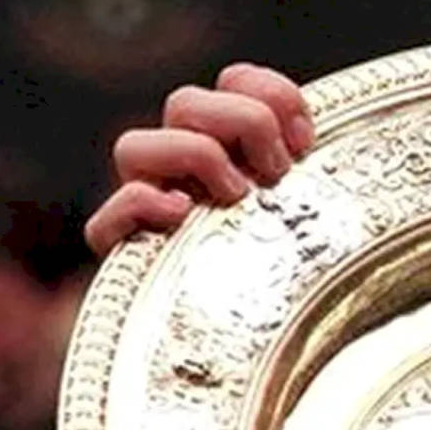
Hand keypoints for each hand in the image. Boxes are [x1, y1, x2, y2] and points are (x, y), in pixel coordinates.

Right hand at [84, 63, 314, 257]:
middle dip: (241, 124)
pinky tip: (185, 217)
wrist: (250, 349)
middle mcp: (183, 166)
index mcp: (232, 144)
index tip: (307, 140)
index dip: (270, 93)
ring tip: (238, 197)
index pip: (234, 80)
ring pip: (132, 145)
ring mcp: (148, 205)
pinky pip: (105, 220)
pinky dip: (141, 207)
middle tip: (279, 174)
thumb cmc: (302, 271)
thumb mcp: (325, 212)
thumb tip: (313, 142)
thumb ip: (317, 171)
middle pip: (186, 100)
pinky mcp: (127, 254)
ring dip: (192, 156)